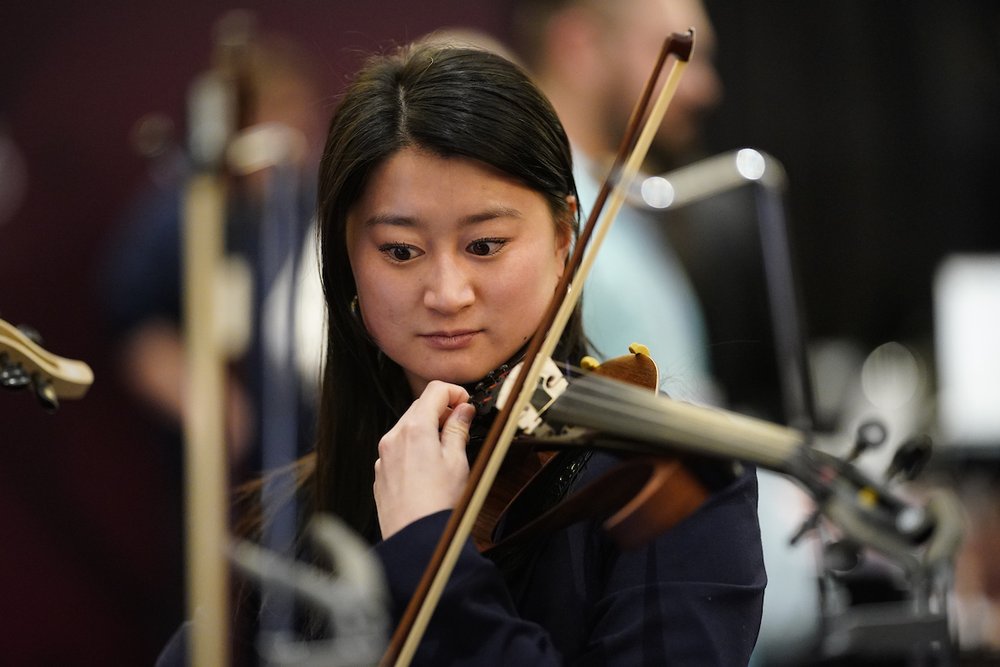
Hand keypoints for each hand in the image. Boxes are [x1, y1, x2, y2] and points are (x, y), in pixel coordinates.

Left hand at [374, 380, 474, 538]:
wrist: (414, 539)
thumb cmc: (437, 504)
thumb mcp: (457, 461)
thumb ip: (458, 429)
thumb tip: (463, 410)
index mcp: (415, 429)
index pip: (435, 390)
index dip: (455, 392)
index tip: (467, 405)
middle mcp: (394, 437)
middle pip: (420, 407)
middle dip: (442, 411)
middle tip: (461, 428)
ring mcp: (384, 456)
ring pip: (407, 428)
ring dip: (428, 430)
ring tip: (446, 453)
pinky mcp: (381, 473)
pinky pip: (398, 449)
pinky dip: (414, 449)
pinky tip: (428, 470)